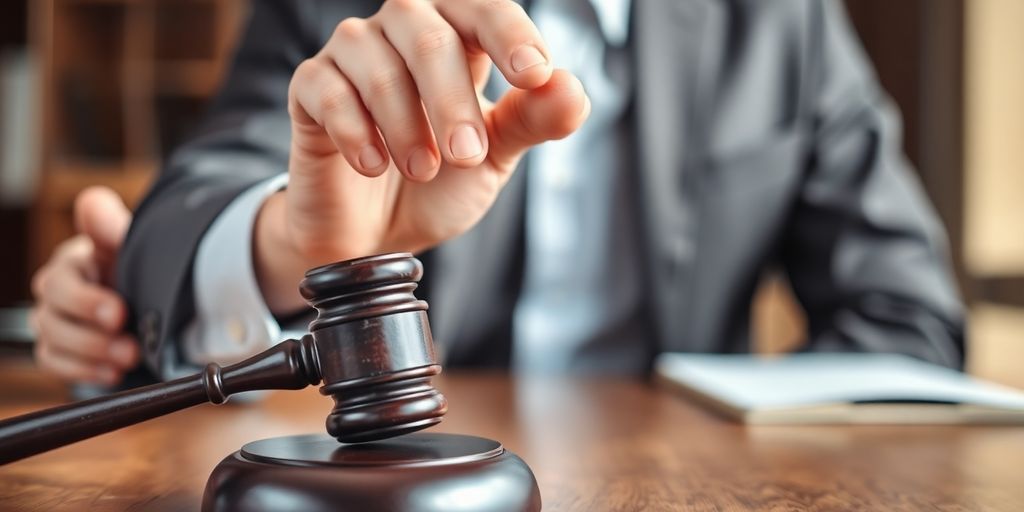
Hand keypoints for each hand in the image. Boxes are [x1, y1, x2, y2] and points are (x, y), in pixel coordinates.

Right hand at [30, 187, 138, 385]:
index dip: (85, 296)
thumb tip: (92, 201)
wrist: (149, 309)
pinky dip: (84, 370)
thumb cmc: (140, 272)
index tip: (117, 313)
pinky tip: (113, 372)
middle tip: (124, 332)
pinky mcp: (57, 347)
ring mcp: (54, 318)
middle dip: (90, 322)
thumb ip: (115, 229)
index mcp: (78, 259)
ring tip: (128, 355)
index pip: (65, 270)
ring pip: (51, 334)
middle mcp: (59, 285)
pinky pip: (53, 361)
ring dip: (91, 349)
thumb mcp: (137, 249)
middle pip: (54, 303)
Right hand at [255, 0, 589, 311]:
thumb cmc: (439, 182)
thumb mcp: (495, 156)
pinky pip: (326, 91)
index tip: (534, 74)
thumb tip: (571, 90)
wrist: (377, 235)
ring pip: (374, 61)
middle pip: (427, 34)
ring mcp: (351, 55)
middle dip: (453, 99)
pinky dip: (355, 130)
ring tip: (422, 170)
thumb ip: (532, 121)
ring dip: (405, 122)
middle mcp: (401, 31)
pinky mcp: (310, 89)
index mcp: (456, 36)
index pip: (482, 10)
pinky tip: (374, 166)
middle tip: (468, 156)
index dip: (509, 33)